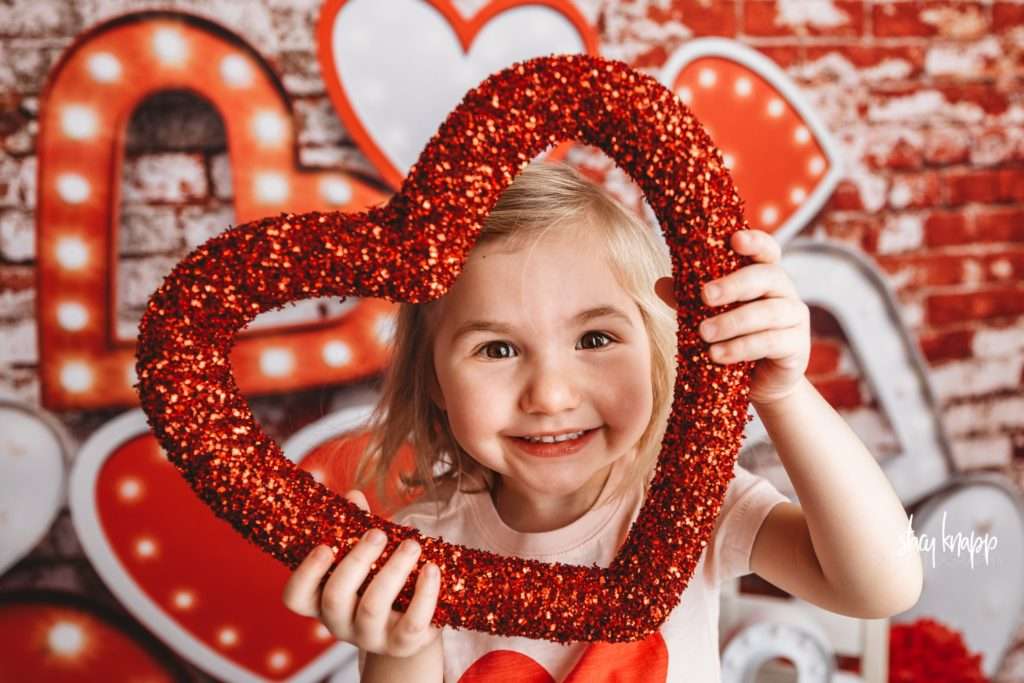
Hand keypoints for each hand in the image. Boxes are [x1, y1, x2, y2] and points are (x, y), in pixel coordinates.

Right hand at [281, 489, 442, 657]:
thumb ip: (357, 528)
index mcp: (321, 600)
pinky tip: (431, 568)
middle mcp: (339, 623)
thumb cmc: (380, 582)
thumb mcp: (366, 557)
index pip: (296, 597)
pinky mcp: (403, 644)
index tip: (324, 546)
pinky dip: (425, 593)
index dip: (306, 573)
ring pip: (373, 607)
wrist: (411, 627)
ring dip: (393, 570)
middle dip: (357, 561)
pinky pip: (413, 621)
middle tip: (378, 534)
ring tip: (411, 544)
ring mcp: (370, 637)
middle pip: (335, 596)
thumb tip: (354, 495)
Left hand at [654, 229, 809, 405]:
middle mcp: (783, 291)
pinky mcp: (797, 346)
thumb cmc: (733, 338)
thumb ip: (689, 299)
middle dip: (735, 284)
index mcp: (763, 275)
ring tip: (704, 333)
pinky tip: (717, 354)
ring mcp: (795, 317)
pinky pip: (770, 342)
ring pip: (768, 312)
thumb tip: (660, 284)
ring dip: (732, 322)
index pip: (766, 250)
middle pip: (767, 276)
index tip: (734, 240)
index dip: (755, 241)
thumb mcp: (709, 315)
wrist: (759, 380)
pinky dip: (741, 347)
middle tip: (705, 296)